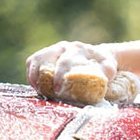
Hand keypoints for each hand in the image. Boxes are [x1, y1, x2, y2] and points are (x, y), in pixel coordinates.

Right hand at [24, 41, 139, 104]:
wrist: (98, 56)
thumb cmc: (103, 65)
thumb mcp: (108, 68)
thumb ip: (107, 72)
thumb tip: (103, 77)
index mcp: (79, 49)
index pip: (65, 62)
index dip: (59, 76)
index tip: (58, 90)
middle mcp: (64, 47)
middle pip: (47, 59)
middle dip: (44, 77)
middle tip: (45, 92)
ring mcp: (53, 49)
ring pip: (37, 59)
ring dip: (34, 75)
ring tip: (38, 90)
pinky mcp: (46, 54)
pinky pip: (33, 61)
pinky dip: (31, 73)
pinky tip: (35, 85)